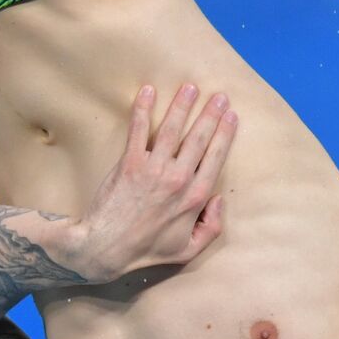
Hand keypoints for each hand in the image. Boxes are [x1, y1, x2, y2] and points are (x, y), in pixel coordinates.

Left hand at [79, 83, 237, 282]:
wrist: (107, 247)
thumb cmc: (147, 250)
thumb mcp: (189, 250)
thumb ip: (212, 227)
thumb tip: (220, 199)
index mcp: (195, 198)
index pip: (216, 158)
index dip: (225, 134)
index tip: (231, 116)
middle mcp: (178, 179)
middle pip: (199, 139)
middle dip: (211, 114)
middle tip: (219, 96)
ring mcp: (153, 169)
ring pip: (173, 129)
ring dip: (183, 105)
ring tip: (190, 87)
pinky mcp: (130, 163)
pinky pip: (139, 130)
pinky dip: (143, 109)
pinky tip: (148, 91)